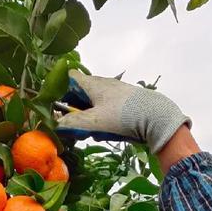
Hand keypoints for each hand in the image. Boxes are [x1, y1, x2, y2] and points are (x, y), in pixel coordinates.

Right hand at [54, 70, 190, 154]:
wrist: (158, 118)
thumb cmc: (124, 115)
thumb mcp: (94, 121)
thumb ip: (72, 123)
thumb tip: (53, 125)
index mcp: (93, 83)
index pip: (68, 77)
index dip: (58, 89)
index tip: (54, 106)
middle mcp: (103, 85)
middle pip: (79, 93)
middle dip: (73, 111)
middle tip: (73, 126)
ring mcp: (114, 94)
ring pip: (92, 104)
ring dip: (88, 119)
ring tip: (92, 132)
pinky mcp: (124, 104)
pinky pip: (106, 110)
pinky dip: (101, 120)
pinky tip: (106, 132)